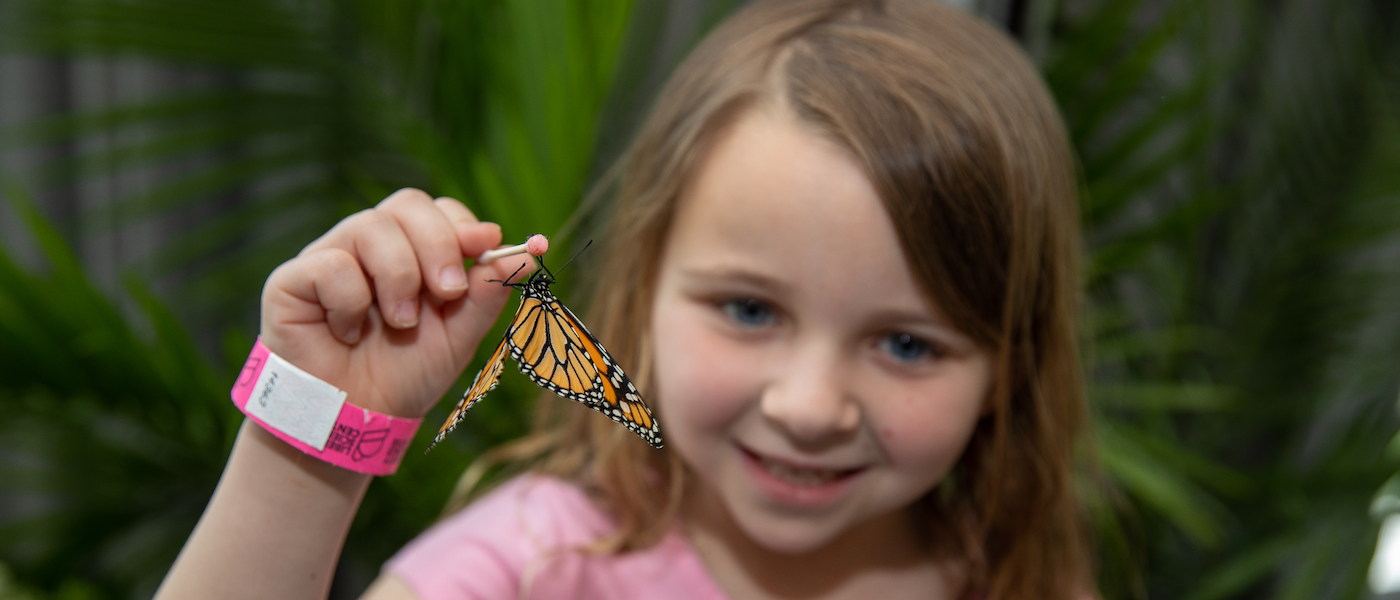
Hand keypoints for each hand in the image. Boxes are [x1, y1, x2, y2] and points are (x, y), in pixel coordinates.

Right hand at [259, 188, 531, 417]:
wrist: (357, 420)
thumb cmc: (407, 373)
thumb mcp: (460, 335)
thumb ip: (488, 293)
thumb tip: (528, 253)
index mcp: (414, 251)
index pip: (440, 210)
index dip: (463, 224)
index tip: (486, 246)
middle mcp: (372, 245)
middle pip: (407, 204)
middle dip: (437, 244)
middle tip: (447, 293)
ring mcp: (331, 256)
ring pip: (370, 227)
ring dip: (398, 278)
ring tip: (402, 322)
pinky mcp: (292, 279)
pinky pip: (329, 264)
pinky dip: (350, 301)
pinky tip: (350, 332)